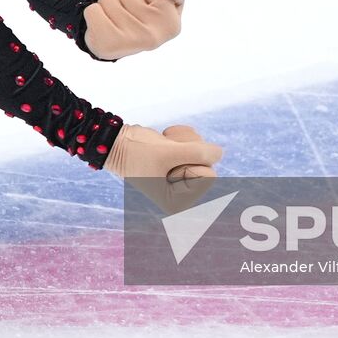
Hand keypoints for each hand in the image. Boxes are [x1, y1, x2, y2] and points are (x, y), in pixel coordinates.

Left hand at [82, 0, 187, 59]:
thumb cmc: (145, 14)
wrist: (118, 39)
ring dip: (109, 3)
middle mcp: (154, 38)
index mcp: (172, 25)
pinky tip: (105, 24)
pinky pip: (92, 10)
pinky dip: (95, 12)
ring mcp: (129, 43)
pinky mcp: (106, 45)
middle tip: (130, 12)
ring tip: (117, 18)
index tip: (151, 1)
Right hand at [104, 123, 221, 213]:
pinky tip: (165, 139)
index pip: (209, 175)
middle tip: (163, 153)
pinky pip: (196, 142)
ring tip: (163, 144)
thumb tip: (220, 153)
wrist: (117, 142)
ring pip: (203, 150)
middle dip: (187, 149)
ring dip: (183, 140)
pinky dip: (181, 136)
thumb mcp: (167, 153)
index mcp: (179, 201)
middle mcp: (184, 192)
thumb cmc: (136, 153)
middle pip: (208, 162)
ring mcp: (184, 175)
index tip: (166, 164)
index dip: (189, 162)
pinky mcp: (181, 160)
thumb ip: (198, 152)